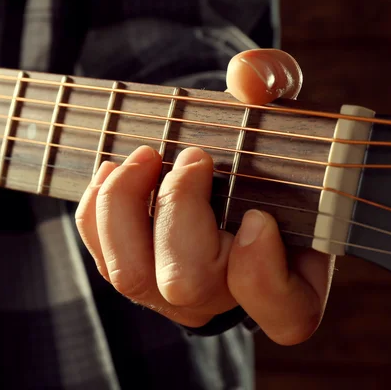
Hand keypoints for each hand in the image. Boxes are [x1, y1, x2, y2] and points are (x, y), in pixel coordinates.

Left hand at [75, 49, 332, 345]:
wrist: (221, 174)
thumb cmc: (261, 152)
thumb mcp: (282, 112)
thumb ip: (277, 85)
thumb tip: (245, 76)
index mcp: (291, 278)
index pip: (285, 314)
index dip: (263, 275)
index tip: (257, 217)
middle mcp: (226, 297)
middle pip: (187, 284)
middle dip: (178, 209)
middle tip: (193, 157)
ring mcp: (174, 294)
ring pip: (130, 274)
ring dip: (126, 204)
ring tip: (145, 156)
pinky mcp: (136, 277)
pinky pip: (101, 257)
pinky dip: (99, 210)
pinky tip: (115, 171)